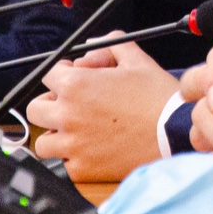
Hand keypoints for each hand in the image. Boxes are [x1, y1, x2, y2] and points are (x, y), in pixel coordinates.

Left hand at [25, 41, 179, 180]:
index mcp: (75, 86)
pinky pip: (65, 164)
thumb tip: (93, 45)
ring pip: (44, 142)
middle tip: (70, 105)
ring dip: (57, 134)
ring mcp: (73, 146)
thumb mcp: (137, 60)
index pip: (47, 75)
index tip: (72, 77)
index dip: (62, 73)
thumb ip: (111, 44)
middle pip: (36, 108)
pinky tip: (93, 148)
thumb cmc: (158, 98)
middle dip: (51, 103)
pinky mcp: (83, 169)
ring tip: (78, 131)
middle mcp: (68, 116)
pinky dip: (74, 157)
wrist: (176, 133)